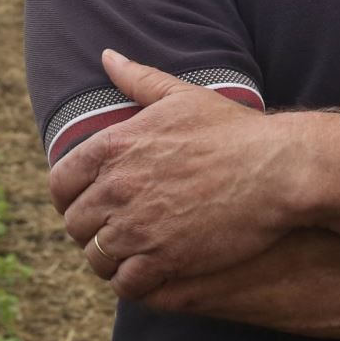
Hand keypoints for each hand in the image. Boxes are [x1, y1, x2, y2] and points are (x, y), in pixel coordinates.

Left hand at [50, 51, 300, 300]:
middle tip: (112, 231)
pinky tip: (148, 274)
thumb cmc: (234, 130)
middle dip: (90, 230)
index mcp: (115, 146)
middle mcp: (118, 186)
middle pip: (75, 223)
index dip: (69, 197)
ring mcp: (139, 225)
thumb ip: (138, 79)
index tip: (85, 202)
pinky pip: (126, 283)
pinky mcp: (164, 258)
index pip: (61, 182)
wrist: (278, 169)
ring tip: (129, 255)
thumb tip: (107, 56)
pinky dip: (131, 282)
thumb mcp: (183, 96)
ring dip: (109, 259)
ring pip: (96, 257)